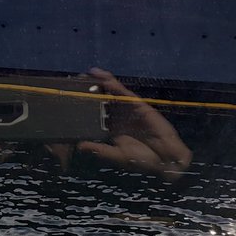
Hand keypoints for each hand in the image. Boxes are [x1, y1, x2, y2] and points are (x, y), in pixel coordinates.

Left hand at [76, 68, 192, 181]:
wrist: (166, 161)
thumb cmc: (142, 161)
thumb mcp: (118, 156)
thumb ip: (100, 150)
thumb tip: (80, 145)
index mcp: (111, 129)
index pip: (96, 113)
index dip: (85, 104)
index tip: (70, 96)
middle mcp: (119, 117)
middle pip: (103, 99)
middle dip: (92, 89)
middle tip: (76, 79)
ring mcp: (129, 110)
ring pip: (113, 93)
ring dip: (102, 83)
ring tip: (90, 73)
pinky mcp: (140, 107)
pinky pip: (125, 94)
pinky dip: (115, 86)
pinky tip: (106, 80)